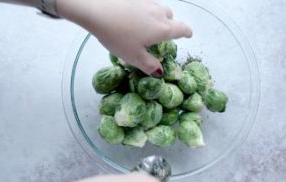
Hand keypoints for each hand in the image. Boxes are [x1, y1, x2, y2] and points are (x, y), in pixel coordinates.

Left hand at [56, 0, 191, 73]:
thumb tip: (159, 71)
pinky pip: (144, 4)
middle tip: (161, 35)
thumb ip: (149, 65)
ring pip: (158, 9)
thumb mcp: (134, 57)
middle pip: (171, 16)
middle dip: (170, 25)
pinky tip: (132, 17)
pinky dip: (144, 11)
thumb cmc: (118, 36)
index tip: (188, 35)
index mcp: (162, 29)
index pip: (182, 29)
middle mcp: (158, 13)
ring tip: (146, 26)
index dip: (187, 32)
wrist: (97, 10)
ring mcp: (146, 2)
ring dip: (157, 17)